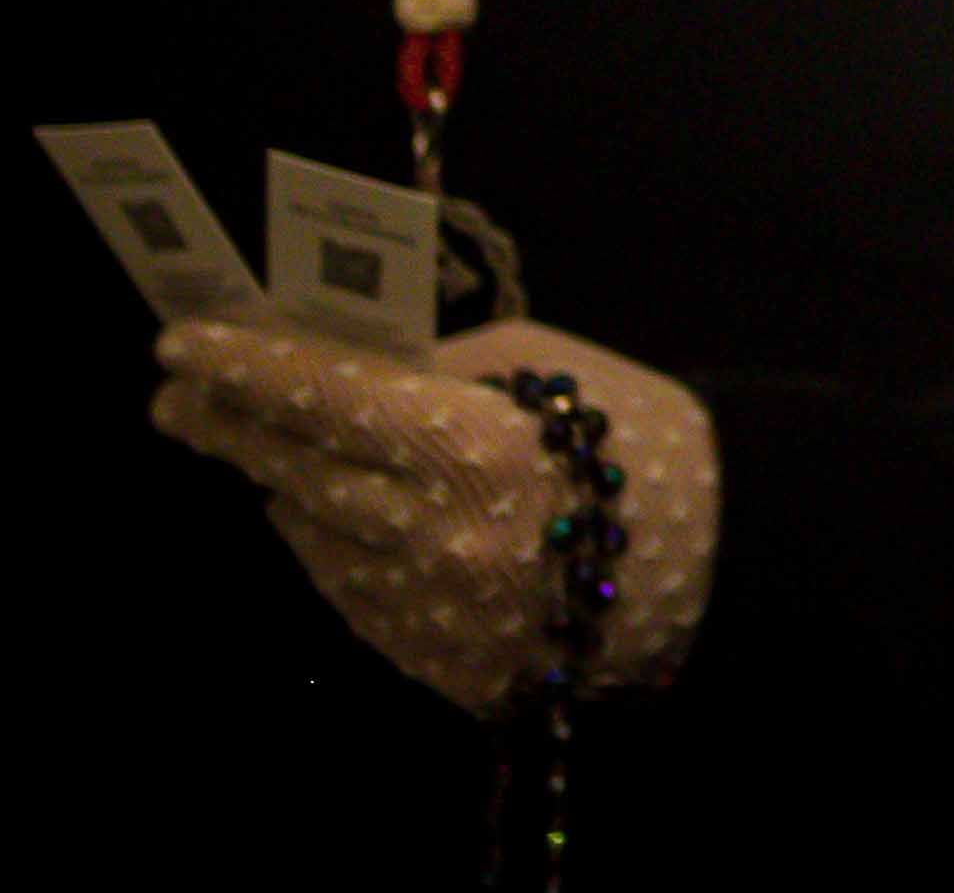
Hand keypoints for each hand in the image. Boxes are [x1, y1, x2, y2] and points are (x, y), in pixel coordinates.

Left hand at [151, 314, 722, 711]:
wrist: (726, 565)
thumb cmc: (645, 438)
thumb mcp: (552, 368)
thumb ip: (441, 367)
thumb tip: (338, 363)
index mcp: (475, 449)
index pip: (328, 397)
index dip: (251, 366)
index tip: (182, 343)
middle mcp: (435, 536)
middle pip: (295, 471)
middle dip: (230, 426)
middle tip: (176, 394)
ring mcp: (428, 609)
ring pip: (310, 535)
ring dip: (287, 485)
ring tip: (274, 448)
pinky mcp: (432, 661)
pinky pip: (349, 589)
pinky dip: (334, 544)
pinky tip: (339, 514)